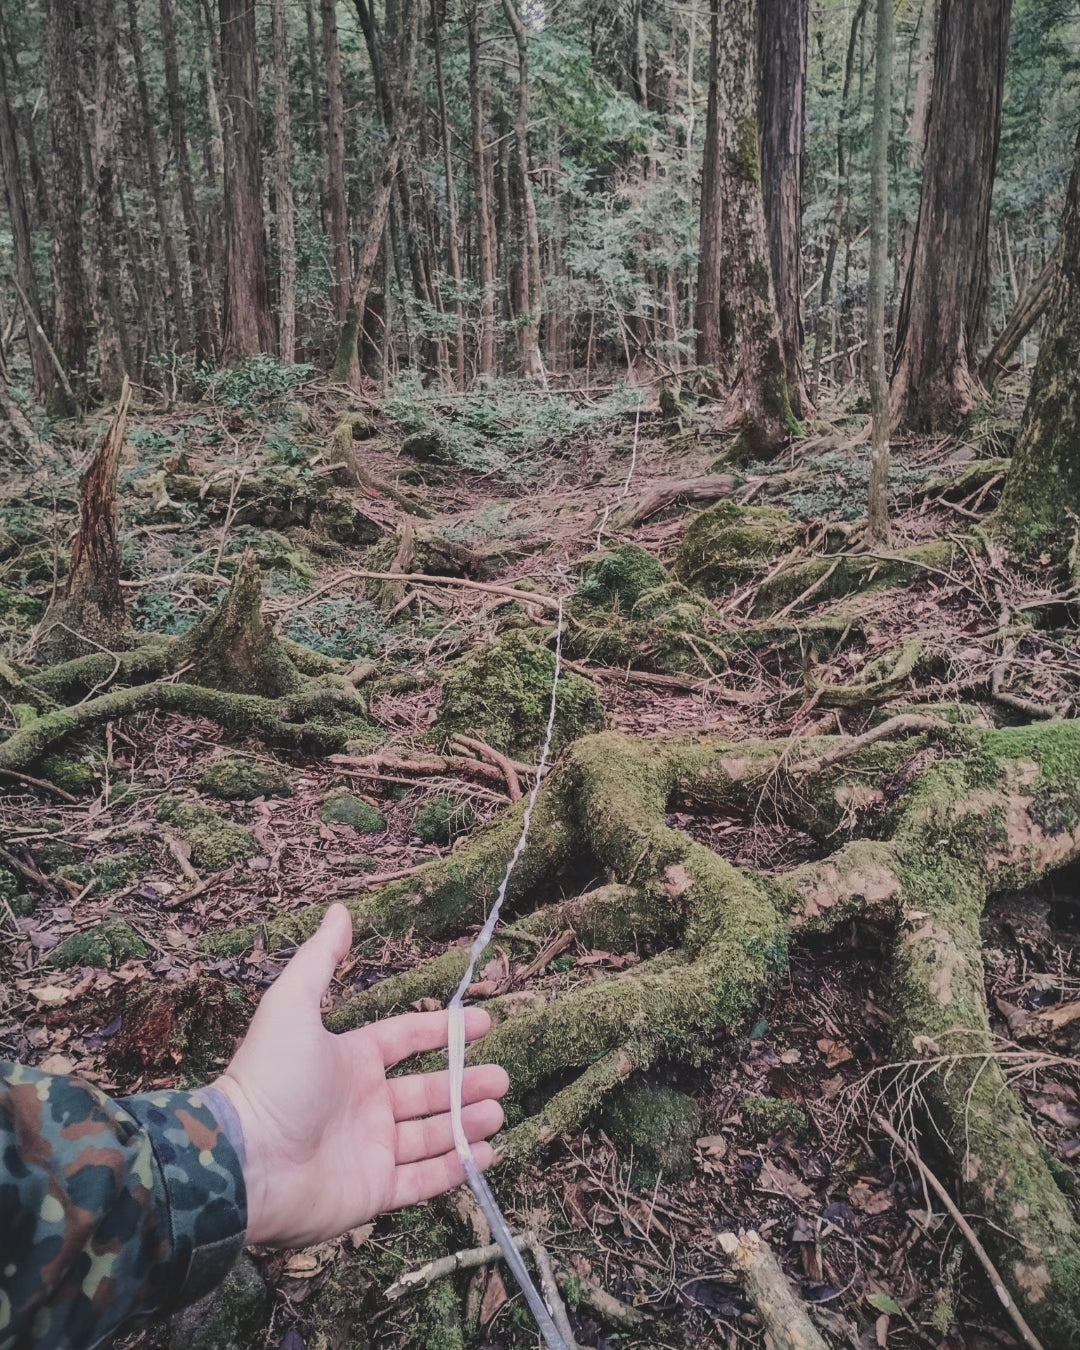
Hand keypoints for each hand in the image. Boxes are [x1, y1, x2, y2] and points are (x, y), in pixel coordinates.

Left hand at [212, 903, 508, 1247]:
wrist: (243, 1163)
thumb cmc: (270, 1080)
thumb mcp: (292, 1006)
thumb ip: (320, 959)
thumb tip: (340, 909)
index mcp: (349, 1062)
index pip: (405, 1040)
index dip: (444, 1032)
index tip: (485, 1023)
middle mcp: (363, 1105)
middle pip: (427, 1091)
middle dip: (466, 1084)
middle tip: (502, 1078)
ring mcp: (370, 1150)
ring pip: (432, 1135)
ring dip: (467, 1122)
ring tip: (498, 1112)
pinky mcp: (373, 1192)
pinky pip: (424, 1180)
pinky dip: (456, 1168)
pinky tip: (486, 1154)